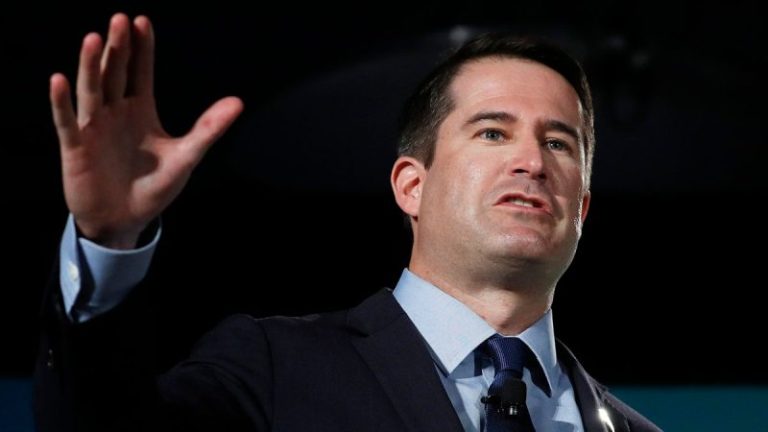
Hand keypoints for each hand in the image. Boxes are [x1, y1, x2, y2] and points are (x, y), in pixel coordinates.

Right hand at [50, 13, 242, 248]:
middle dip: (118, 47)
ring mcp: (94, 128)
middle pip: (115, 73)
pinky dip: (63, 103)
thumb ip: (209, 129)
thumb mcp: (186, 157)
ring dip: (91, 65)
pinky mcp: (76, 148)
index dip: (142, 48)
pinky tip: (59, 80)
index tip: (142, 21)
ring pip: (92, 90)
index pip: (141, 72)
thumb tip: (238, 102)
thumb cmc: (154, 188)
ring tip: (94, 38)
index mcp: (141, 110)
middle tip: (120, 18)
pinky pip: (67, 121)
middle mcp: (115, 112)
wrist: (125, 221)